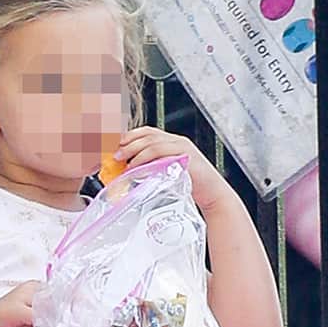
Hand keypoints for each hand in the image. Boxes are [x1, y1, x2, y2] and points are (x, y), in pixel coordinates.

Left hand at [115, 126, 231, 214]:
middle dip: (129, 143)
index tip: (114, 144)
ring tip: (124, 162)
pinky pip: (163, 154)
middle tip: (115, 154)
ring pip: (153, 143)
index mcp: (172, 141)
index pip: (147, 132)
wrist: (213, 194)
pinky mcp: (187, 156)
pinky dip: (147, 160)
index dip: (130, 136)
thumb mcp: (166, 173)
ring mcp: (183, 147)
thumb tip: (126, 171)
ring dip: (135, 152)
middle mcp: (177, 140)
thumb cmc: (190, 185)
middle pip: (148, 134)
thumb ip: (150, 168)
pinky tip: (138, 169)